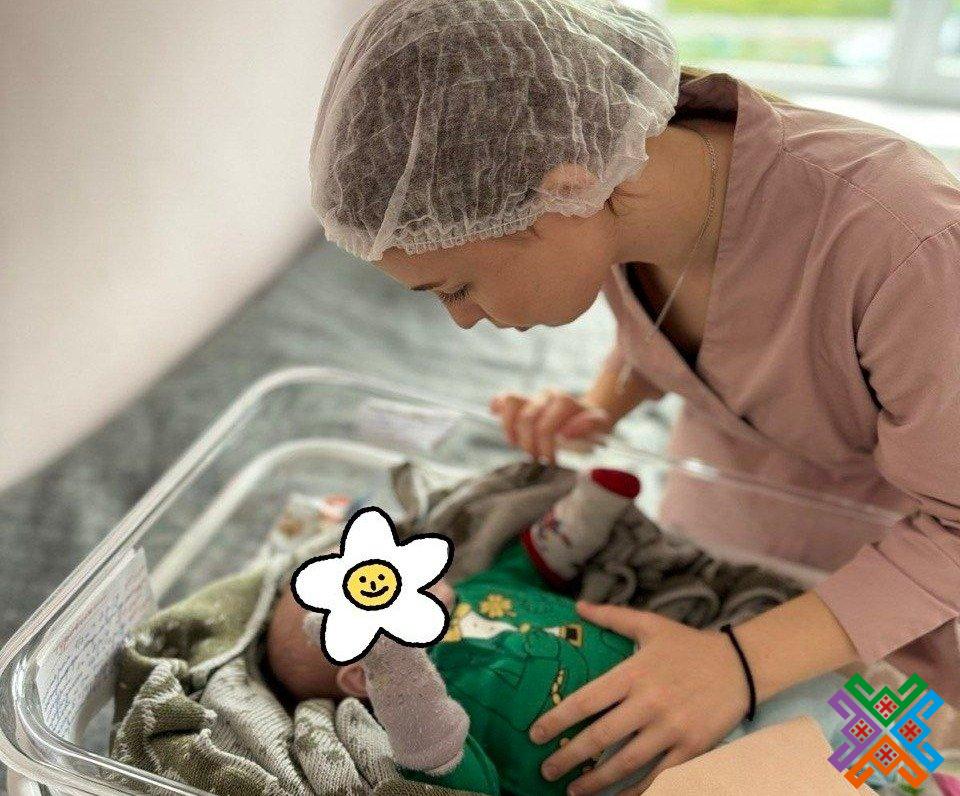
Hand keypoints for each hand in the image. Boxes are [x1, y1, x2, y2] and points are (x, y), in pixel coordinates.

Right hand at [489, 389, 613, 463]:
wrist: (588, 415)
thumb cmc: (591, 426)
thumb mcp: (599, 426)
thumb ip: (589, 425)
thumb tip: (566, 432)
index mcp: (564, 402)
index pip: (544, 426)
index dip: (544, 447)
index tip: (550, 461)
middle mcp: (547, 396)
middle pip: (526, 419)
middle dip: (529, 444)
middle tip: (537, 458)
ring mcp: (533, 397)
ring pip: (511, 402)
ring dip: (509, 428)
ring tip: (516, 444)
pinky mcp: (522, 401)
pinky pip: (503, 398)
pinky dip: (497, 406)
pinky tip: (495, 416)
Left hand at [528, 602, 750, 794]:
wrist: (740, 665)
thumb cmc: (688, 644)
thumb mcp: (649, 624)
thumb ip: (611, 617)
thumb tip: (577, 606)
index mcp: (634, 673)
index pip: (587, 700)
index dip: (558, 719)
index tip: (535, 734)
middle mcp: (649, 703)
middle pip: (600, 737)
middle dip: (569, 757)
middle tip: (545, 771)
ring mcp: (671, 729)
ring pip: (626, 762)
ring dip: (596, 782)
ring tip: (573, 791)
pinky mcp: (692, 748)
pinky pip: (658, 776)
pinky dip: (636, 790)